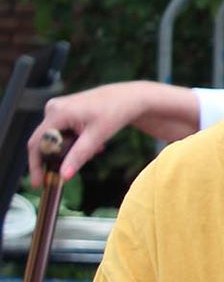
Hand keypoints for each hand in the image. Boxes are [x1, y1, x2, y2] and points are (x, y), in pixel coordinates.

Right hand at [30, 82, 193, 179]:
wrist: (130, 98)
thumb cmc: (116, 112)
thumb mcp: (97, 137)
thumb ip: (78, 156)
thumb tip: (64, 176)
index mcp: (57, 113)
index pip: (37, 143)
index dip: (35, 165)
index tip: (39, 183)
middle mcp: (53, 108)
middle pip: (47, 142)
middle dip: (62, 157)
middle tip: (83, 161)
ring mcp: (58, 108)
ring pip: (57, 139)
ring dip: (73, 149)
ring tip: (97, 148)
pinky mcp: (65, 111)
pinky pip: (63, 133)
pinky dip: (76, 142)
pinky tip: (96, 143)